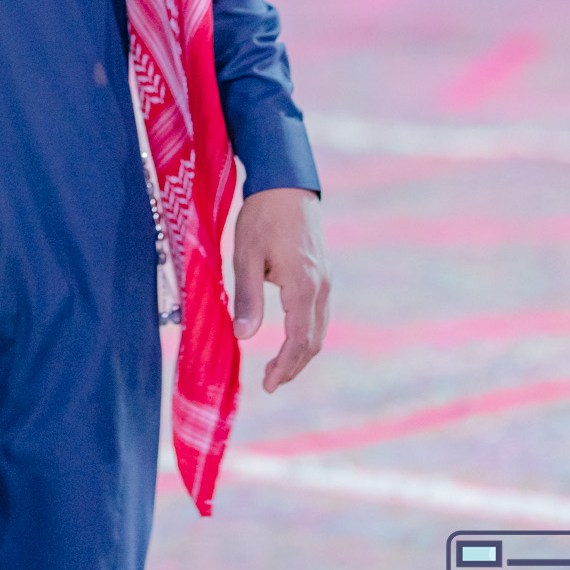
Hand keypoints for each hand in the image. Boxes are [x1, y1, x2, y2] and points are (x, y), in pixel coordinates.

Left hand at [231, 187, 329, 393]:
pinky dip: (306, 334)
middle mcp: (321, 287)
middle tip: (270, 383)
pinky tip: (290, 337)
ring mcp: (325, 279)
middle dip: (293, 366)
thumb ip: (247, 296)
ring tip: (277, 367)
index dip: (285, 367)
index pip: (299, 341)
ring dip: (301, 352)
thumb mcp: (246, 255)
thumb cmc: (261, 216)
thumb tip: (245, 337)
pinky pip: (318, 313)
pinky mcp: (322, 272)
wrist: (286, 183)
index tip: (268, 385)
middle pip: (313, 341)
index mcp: (303, 286)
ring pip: (319, 328)